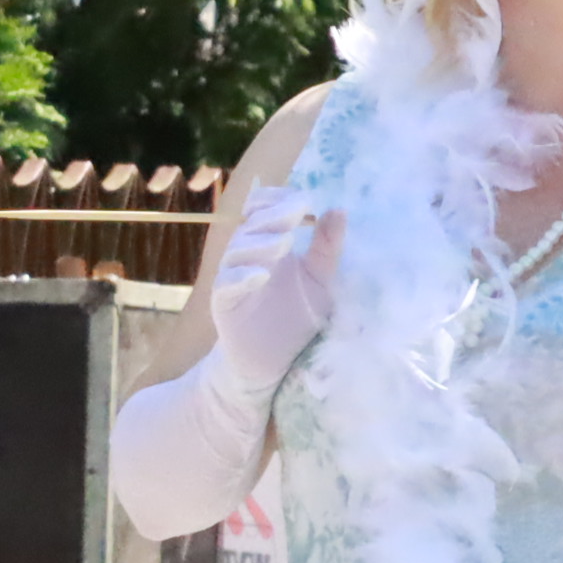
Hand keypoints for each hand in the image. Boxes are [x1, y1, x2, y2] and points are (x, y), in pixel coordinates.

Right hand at [208, 188, 341, 389]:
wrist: (271, 363)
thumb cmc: (296, 319)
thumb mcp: (321, 280)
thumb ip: (327, 247)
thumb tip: (338, 209)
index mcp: (268, 244)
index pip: (263, 209)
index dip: (279, 199)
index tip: (306, 199)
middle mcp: (247, 257)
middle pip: (251, 225)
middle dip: (275, 215)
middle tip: (300, 209)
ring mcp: (232, 279)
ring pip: (238, 251)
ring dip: (261, 243)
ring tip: (286, 242)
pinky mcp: (224, 304)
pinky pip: (227, 284)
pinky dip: (242, 277)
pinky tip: (262, 275)